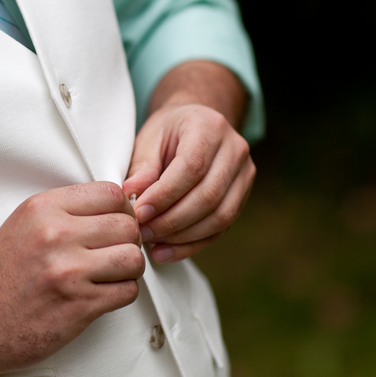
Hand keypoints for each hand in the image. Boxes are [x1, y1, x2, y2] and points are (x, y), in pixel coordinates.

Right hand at [0, 182, 144, 375]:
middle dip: (127, 241)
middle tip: (112, 253)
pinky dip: (120, 294)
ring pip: (133, 258)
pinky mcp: (79, 305)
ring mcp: (69, 271)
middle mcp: (56, 235)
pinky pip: (127, 291)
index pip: (111, 193)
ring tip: (110, 274)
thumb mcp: (24, 224)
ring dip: (128, 269)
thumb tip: (117, 207)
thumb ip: (66, 211)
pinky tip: (101, 294)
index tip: (113, 224)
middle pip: (128, 225)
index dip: (121, 210)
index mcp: (43, 208)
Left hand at [123, 103, 254, 263]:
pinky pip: (221, 228)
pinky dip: (193, 244)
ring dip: (182, 236)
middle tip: (142, 231)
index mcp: (209, 127)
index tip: (139, 212)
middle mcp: (235, 150)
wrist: (196, 124)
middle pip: (209, 196)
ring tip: (151, 241)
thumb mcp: (150, 138)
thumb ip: (143, 166)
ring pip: (220, 217)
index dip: (165, 194)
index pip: (192, 167)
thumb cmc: (168, 131)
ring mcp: (244, 175)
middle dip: (172, 220)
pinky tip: (165, 251)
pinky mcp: (243, 197)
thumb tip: (131, 194)